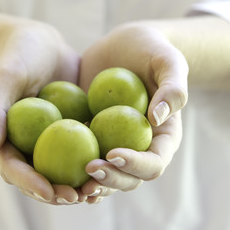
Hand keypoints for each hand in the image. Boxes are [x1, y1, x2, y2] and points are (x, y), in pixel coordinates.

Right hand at [0, 21, 83, 203]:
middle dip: (57, 193)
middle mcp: (26, 146)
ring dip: (78, 185)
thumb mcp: (4, 77)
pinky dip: (93, 162)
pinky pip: (82, 151)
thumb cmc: (17, 57)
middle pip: (39, 178)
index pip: (13, 169)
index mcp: (5, 140)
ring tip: (97, 191)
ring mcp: (49, 141)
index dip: (30, 184)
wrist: (42, 45)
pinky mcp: (70, 133)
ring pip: (62, 171)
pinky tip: (111, 167)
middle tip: (79, 197)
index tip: (51, 192)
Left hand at [79, 22, 187, 196]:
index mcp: (162, 138)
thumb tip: (156, 119)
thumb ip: (173, 89)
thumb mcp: (168, 61)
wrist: (123, 46)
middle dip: (111, 179)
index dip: (136, 165)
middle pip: (129, 178)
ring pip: (107, 175)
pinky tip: (57, 172)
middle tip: (89, 169)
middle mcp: (139, 147)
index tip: (114, 153)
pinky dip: (74, 170)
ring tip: (73, 183)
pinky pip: (84, 157)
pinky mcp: (93, 136)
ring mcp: (115, 144)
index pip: (154, 163)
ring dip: (91, 183)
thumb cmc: (152, 51)